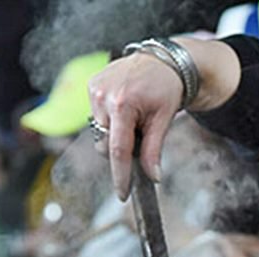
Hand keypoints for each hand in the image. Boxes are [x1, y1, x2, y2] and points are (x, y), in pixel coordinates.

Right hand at [87, 51, 181, 199]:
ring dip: (116, 132)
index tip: (123, 194)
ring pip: (101, 132)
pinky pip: (97, 117)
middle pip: (106, 144)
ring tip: (134, 116)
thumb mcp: (163, 120)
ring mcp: (94, 89)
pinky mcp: (91, 85)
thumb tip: (153, 177)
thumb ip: (154, 150)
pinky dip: (111, 119)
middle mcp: (103, 96)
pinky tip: (125, 106)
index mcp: (123, 104)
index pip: (118, 150)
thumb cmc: (166, 88)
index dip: (121, 175)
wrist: (163, 60)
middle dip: (122, 147)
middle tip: (141, 132)